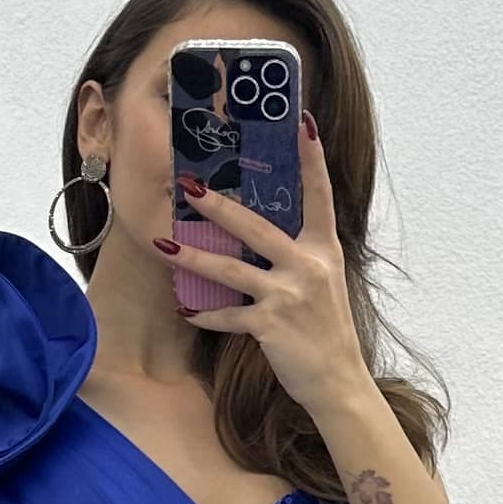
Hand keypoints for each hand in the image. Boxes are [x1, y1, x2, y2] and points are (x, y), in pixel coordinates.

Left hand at [167, 116, 368, 419]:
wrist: (339, 380)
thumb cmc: (327, 330)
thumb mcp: (325, 283)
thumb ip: (300, 254)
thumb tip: (264, 232)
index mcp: (324, 250)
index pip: (320, 195)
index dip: (312, 159)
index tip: (304, 123)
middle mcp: (308, 266)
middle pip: (256, 228)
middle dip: (219, 207)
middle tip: (190, 185)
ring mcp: (288, 296)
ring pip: (230, 270)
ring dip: (192, 258)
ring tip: (163, 242)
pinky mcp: (270, 326)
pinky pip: (228, 316)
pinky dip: (206, 315)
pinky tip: (185, 310)